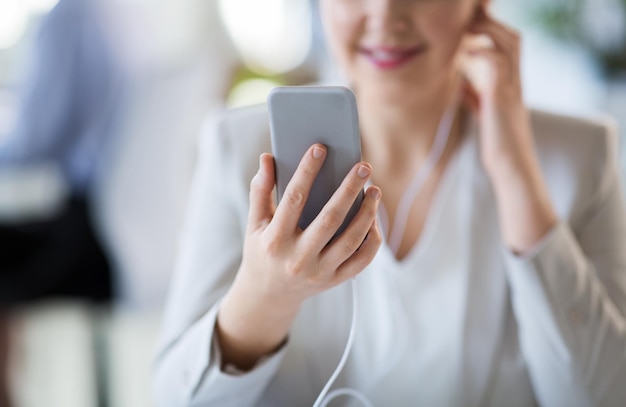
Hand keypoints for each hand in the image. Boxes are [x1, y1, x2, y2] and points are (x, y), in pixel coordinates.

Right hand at [217, 144, 381, 368]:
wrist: (268, 295)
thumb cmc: (262, 250)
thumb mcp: (254, 223)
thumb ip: (260, 190)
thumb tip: (267, 158)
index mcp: (274, 240)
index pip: (293, 200)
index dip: (306, 172)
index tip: (320, 148)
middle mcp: (298, 259)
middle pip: (330, 219)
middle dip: (348, 190)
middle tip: (363, 165)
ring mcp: (319, 273)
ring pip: (351, 240)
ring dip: (367, 213)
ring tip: (374, 190)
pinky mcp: (335, 281)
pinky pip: (361, 260)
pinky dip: (372, 239)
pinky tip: (374, 218)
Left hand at [462, 7, 556, 253]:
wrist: (511, 169)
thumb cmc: (497, 146)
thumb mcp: (485, 115)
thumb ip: (476, 97)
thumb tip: (462, 85)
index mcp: (509, 86)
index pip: (506, 49)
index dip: (490, 34)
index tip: (468, 29)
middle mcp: (514, 83)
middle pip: (512, 38)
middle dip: (491, 24)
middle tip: (469, 19)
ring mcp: (511, 89)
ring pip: (509, 44)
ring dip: (487, 30)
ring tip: (467, 27)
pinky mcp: (502, 98)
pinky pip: (496, 63)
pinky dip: (480, 54)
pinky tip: (464, 56)